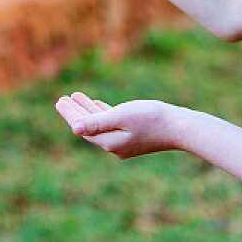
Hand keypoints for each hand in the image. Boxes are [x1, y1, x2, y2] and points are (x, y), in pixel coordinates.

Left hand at [53, 91, 186, 158]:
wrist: (181, 127)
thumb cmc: (152, 118)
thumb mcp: (122, 116)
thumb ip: (98, 122)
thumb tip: (75, 129)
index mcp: (109, 142)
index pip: (83, 128)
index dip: (70, 114)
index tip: (60, 101)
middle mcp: (115, 145)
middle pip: (89, 127)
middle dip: (76, 112)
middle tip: (62, 99)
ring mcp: (125, 142)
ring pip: (100, 124)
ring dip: (88, 110)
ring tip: (77, 97)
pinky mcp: (134, 136)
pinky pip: (112, 124)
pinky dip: (103, 113)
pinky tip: (98, 105)